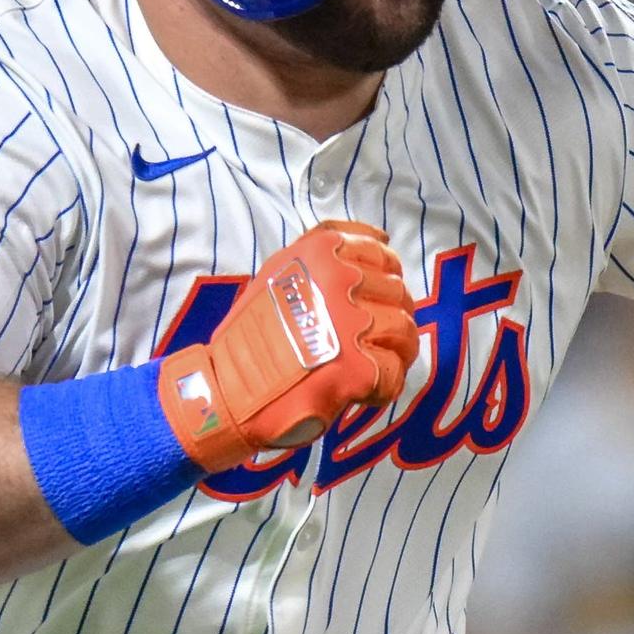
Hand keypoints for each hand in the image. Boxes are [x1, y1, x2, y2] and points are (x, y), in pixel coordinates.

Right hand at [158, 219, 417, 472]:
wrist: (228, 391)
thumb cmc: (251, 336)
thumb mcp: (278, 272)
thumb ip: (323, 257)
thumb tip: (379, 242)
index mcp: (322, 253)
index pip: (382, 253)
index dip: (383, 278)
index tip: (372, 299)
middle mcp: (341, 281)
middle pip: (398, 293)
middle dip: (389, 317)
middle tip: (366, 342)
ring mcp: (353, 325)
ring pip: (405, 332)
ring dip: (391, 353)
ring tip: (368, 367)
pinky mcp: (359, 368)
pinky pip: (395, 374)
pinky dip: (382, 387)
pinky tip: (358, 391)